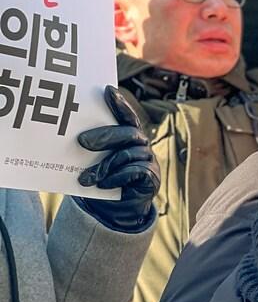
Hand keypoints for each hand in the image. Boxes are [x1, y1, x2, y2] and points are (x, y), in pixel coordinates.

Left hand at [77, 85, 158, 231]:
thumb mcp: (93, 162)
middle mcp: (141, 145)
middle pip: (128, 133)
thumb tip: (62, 140)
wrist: (115, 210)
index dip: (120, 103)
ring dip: (104, 166)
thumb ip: (89, 150)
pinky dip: (117, 177)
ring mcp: (148, 160)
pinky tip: (103, 184)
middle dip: (105, 136)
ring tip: (85, 179)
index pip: (126, 116)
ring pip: (128, 154)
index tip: (107, 90)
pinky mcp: (152, 177)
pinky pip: (135, 171)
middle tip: (81, 142)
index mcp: (128, 136)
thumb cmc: (102, 179)